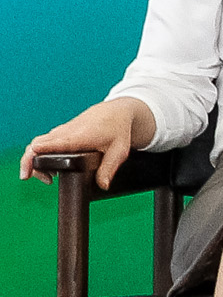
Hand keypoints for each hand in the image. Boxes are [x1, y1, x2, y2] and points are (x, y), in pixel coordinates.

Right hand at [20, 96, 152, 187]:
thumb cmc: (117, 129)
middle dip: (30, 163)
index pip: (45, 145)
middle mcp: (63, 133)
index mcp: (75, 137)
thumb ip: (109, 168)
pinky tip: (52, 168)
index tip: (29, 172)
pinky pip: (44, 143)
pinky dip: (41, 155)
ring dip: (35, 160)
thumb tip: (102, 185)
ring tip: (49, 177)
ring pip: (37, 144)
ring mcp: (60, 132)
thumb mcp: (119, 150)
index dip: (33, 158)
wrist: (115, 111)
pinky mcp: (60, 133)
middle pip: (34, 146)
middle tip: (41, 179)